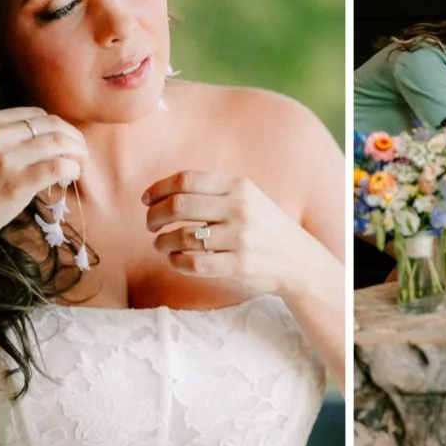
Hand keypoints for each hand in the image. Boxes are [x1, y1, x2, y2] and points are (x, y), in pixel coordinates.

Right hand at [0, 107, 89, 259]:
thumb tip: (54, 135)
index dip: (58, 126)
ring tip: (79, 164)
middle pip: (53, 124)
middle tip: (80, 153)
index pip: (37, 114)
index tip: (64, 141)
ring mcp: (7, 159)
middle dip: (73, 137)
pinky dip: (73, 168)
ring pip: (60, 142)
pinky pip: (59, 166)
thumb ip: (9, 136)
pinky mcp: (17, 183)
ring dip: (78, 152)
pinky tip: (71, 176)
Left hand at [143, 170, 312, 294]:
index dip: (159, 189)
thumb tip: (162, 192)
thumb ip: (213, 191)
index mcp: (239, 186)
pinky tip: (176, 259)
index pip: (186, 180)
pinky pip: (193, 263)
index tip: (146, 200)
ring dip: (161, 242)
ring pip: (181, 237)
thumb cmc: (264, 227)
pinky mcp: (239, 265)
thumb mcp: (248, 197)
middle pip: (178, 205)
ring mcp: (240, 238)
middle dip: (154, 216)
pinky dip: (176, 261)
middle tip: (151, 225)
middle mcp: (240, 208)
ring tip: (161, 244)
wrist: (298, 260)